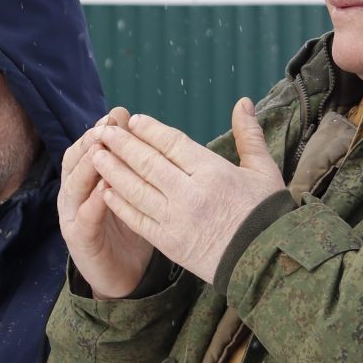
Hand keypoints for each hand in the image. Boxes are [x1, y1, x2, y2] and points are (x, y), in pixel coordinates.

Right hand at [59, 108, 156, 298]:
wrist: (124, 274)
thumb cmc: (130, 227)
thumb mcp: (133, 191)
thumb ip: (133, 164)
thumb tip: (140, 127)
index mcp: (86, 180)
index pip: (88, 147)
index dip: (101, 129)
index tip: (118, 114)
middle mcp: (75, 195)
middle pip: (75, 160)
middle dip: (91, 141)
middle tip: (107, 127)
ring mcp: (73, 217)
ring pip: (74, 185)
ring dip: (87, 166)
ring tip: (101, 150)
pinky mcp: (80, 240)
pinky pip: (84, 218)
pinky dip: (93, 202)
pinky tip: (105, 189)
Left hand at [91, 98, 286, 284]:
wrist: (264, 261)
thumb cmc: (266, 214)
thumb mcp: (263, 170)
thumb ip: (248, 135)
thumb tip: (243, 101)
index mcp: (213, 171)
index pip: (171, 143)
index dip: (149, 130)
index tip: (133, 121)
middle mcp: (190, 193)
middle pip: (147, 163)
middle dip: (122, 144)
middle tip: (102, 130)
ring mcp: (176, 219)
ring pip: (136, 189)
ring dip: (112, 171)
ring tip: (95, 155)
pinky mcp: (169, 243)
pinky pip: (137, 219)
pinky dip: (119, 204)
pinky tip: (105, 191)